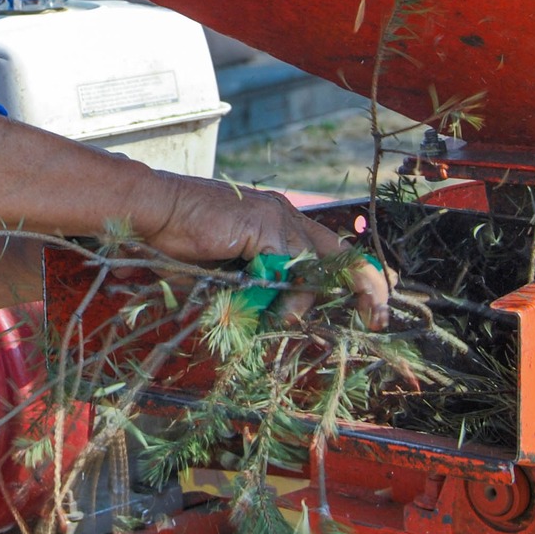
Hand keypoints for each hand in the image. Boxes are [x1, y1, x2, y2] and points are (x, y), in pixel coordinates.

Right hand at [132, 175, 395, 329]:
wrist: (156, 211)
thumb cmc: (181, 241)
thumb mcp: (228, 271)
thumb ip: (256, 290)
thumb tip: (278, 319)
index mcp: (277, 221)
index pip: (329, 250)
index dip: (357, 275)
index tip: (377, 301)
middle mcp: (284, 214)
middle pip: (341, 253)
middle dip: (367, 287)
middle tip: (378, 318)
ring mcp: (277, 217)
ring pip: (313, 267)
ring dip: (303, 302)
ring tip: (287, 321)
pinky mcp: (265, 226)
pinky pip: (289, 268)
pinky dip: (285, 294)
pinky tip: (270, 307)